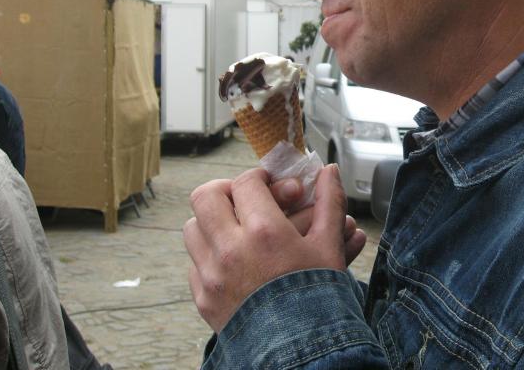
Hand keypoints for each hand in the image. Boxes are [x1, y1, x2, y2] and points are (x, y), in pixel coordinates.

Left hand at [184, 164, 352, 332]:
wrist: (300, 353)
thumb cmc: (319, 302)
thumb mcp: (330, 248)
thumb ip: (329, 204)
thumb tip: (329, 172)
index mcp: (264, 232)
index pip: (246, 182)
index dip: (259, 176)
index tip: (268, 182)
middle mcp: (230, 250)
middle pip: (206, 197)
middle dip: (226, 191)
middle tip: (244, 197)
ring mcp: (211, 275)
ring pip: (193, 228)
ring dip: (213, 222)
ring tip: (236, 229)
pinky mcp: (203, 298)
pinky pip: (194, 263)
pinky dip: (209, 255)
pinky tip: (234, 262)